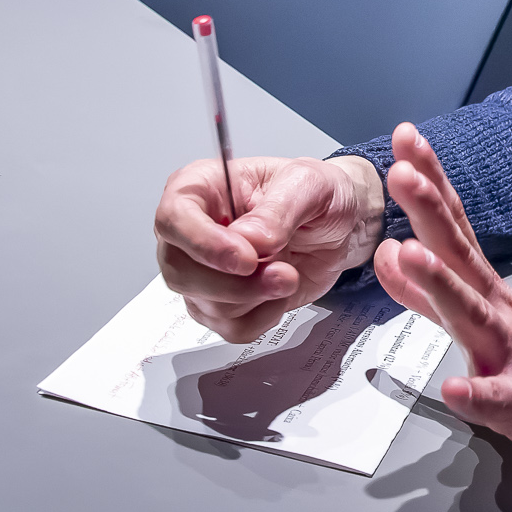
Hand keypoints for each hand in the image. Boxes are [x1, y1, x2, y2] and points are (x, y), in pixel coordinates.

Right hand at [154, 152, 384, 341]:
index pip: (173, 219)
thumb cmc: (316, 195)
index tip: (246, 259)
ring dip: (256, 297)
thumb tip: (250, 238)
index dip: (204, 243)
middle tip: (283, 273)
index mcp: (200, 188)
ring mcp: (201, 272)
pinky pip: (229, 327)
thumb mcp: (309, 184)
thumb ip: (279, 209)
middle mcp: (191, 232)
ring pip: (205, 305)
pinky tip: (280, 293)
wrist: (338, 225)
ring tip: (290, 275)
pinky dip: (262, 317)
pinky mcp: (221, 303)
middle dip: (235, 283)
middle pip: (180, 272)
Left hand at [373, 123, 511, 468]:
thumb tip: (387, 253)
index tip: (406, 140)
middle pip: (461, 255)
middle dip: (429, 212)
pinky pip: (498, 399)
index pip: (453, 228)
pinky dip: (477, 393)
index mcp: (485, 291)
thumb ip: (427, 292)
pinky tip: (456, 387)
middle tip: (402, 172)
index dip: (429, 185)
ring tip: (414, 256)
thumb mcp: (477, 321)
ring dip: (442, 285)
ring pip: (473, 317)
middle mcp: (498, 312)